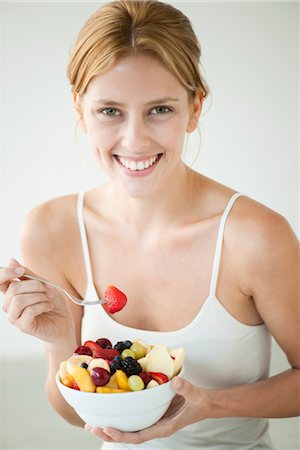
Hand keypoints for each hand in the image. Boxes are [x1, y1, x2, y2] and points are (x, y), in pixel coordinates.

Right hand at [1, 259, 74, 344]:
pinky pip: (29, 311)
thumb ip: (27, 274)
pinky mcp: (23, 326)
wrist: (64, 321)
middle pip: (13, 288)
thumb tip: (11, 261)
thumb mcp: (43, 283)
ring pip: (19, 300)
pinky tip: (49, 307)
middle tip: (49, 289)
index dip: (5, 273)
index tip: (21, 271)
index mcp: (12, 292)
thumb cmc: (53, 302)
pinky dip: (43, 305)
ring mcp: (14, 317)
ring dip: (39, 296)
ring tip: (49, 298)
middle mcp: (9, 305)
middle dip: (35, 285)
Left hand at [85, 377, 211, 443]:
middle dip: (109, 433)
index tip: (107, 428)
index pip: (139, 436)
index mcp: (164, 427)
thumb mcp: (195, 395)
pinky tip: (109, 412)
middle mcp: (155, 427)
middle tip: (91, 426)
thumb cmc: (200, 402)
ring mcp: (152, 421)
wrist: (204, 403)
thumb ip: (186, 389)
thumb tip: (176, 382)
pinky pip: (133, 419)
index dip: (122, 435)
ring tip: (92, 423)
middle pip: (129, 436)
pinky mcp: (151, 414)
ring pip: (128, 429)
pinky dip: (119, 417)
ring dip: (110, 427)